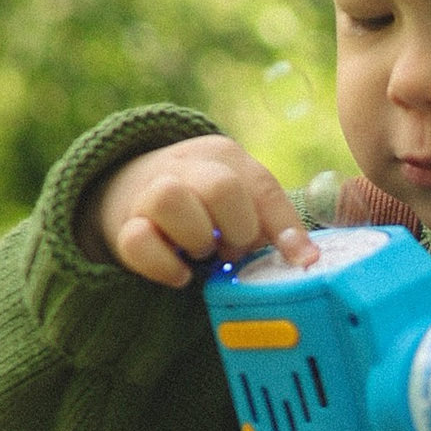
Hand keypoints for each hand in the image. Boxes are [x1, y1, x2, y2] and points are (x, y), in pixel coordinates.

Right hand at [79, 133, 310, 285]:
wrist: (131, 188)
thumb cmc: (203, 203)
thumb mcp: (239, 197)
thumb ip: (270, 220)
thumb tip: (307, 259)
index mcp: (224, 156)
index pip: (262, 186)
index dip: (285, 226)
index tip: (302, 260)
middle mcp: (186, 166)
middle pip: (221, 187)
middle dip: (238, 230)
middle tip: (235, 250)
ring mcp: (149, 192)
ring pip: (170, 199)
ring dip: (197, 238)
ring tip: (203, 254)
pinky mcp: (124, 225)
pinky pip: (137, 241)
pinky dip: (164, 265)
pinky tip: (181, 274)